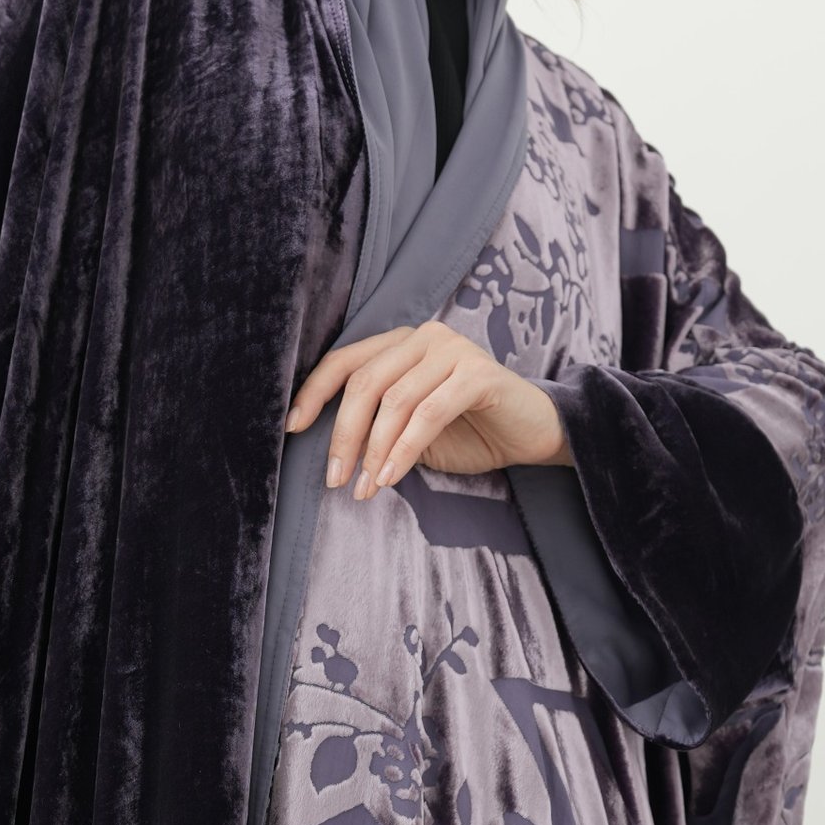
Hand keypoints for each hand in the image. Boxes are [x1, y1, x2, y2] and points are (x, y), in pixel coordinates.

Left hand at [284, 320, 571, 497]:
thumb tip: (328, 449)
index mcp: (401, 343)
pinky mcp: (478, 374)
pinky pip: (428, 414)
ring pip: (394, 401)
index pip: (345, 361)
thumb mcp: (410, 429)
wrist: (533, 435)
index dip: (314, 393)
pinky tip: (391, 476)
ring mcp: (453, 350)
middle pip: (365, 382)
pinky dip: (404, 450)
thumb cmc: (469, 431)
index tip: (292, 429)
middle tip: (334, 478)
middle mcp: (425, 337)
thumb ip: (375, 424)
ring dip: (374, 451)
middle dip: (343, 435)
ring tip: (364, 488)